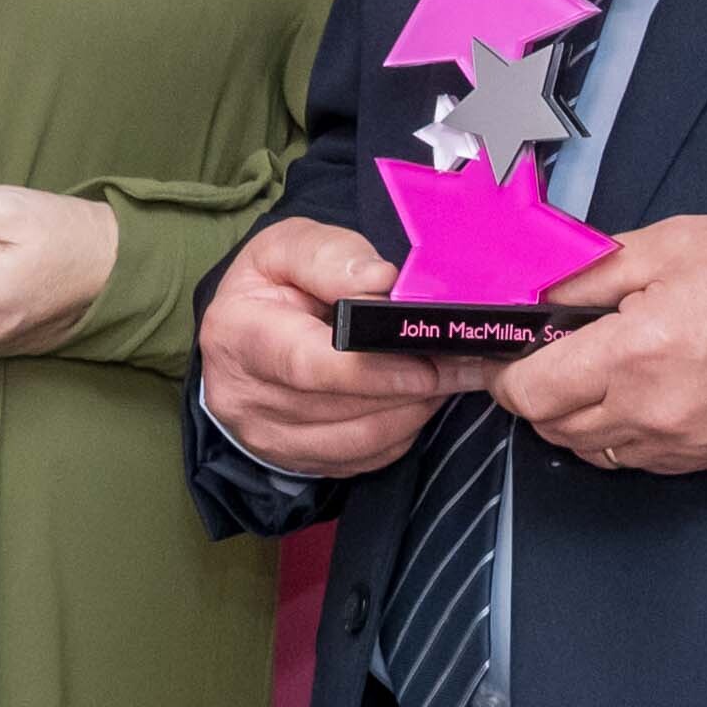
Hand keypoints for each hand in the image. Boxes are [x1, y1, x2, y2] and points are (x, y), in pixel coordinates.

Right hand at [196, 215, 456, 480]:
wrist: (243, 330)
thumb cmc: (273, 283)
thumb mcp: (289, 246)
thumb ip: (331, 256)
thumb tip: (381, 280)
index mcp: (239, 335)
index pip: (311, 366)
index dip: (377, 370)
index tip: (430, 360)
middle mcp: (244, 397)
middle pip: (344, 407)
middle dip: (414, 386)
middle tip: (467, 361)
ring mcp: (267, 437)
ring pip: (361, 439)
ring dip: (415, 409)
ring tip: (449, 374)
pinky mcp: (294, 461)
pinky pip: (365, 458)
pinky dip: (402, 430)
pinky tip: (417, 398)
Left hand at [499, 211, 706, 472]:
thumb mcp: (670, 246)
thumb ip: (589, 271)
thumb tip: (535, 291)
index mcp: (633, 354)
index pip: (529, 390)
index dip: (509, 371)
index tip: (513, 350)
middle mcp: (648, 411)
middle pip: (549, 426)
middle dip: (537, 392)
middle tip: (554, 353)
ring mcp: (676, 444)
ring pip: (586, 449)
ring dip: (573, 417)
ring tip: (595, 372)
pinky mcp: (700, 460)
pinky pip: (630, 460)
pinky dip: (615, 435)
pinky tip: (632, 395)